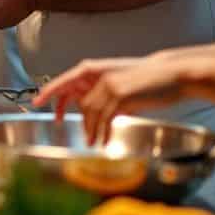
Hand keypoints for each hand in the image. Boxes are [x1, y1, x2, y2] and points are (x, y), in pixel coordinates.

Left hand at [38, 57, 189, 144]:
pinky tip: (103, 140)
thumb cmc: (154, 83)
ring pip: (91, 112)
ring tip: (92, 142)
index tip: (40, 104)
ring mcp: (110, 84)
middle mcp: (102, 77)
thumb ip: (111, 99)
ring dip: (91, 129)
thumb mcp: (127, 89)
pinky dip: (102, 131)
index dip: (53, 92)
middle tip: (76, 133)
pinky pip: (105, 118)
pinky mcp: (120, 95)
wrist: (174, 76)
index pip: (70, 82)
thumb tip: (102, 115)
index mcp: (101, 72)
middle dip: (77, 119)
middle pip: (80, 101)